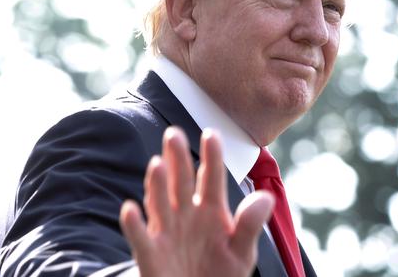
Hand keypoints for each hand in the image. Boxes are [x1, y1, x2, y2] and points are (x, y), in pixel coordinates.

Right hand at [119, 127, 273, 276]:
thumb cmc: (219, 273)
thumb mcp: (241, 252)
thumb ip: (250, 225)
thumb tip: (266, 197)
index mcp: (211, 211)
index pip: (212, 178)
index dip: (212, 157)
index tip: (211, 134)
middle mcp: (186, 215)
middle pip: (181, 182)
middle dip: (178, 159)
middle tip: (174, 134)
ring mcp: (167, 232)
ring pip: (160, 203)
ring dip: (157, 185)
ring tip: (157, 164)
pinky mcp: (151, 254)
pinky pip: (141, 238)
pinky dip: (134, 225)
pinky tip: (130, 208)